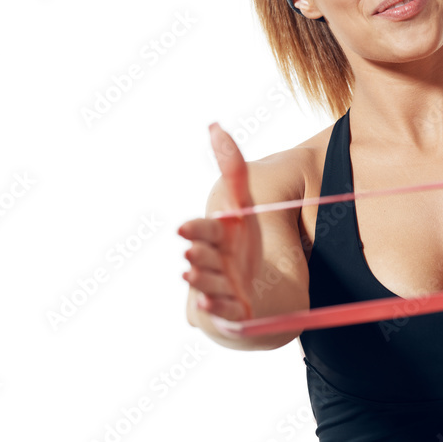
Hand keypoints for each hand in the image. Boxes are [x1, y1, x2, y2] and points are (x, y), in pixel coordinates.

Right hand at [177, 123, 263, 321]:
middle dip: (198, 255)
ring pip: (207, 285)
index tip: (184, 229)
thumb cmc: (241, 246)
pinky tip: (207, 305)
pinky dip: (215, 309)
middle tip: (192, 252)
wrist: (258, 290)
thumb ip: (231, 167)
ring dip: (201, 282)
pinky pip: (222, 313)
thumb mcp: (243, 205)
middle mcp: (211, 265)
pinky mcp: (229, 316)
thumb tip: (214, 126)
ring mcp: (218, 291)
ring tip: (192, 276)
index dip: (196, 230)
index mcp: (214, 238)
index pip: (203, 231)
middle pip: (203, 259)